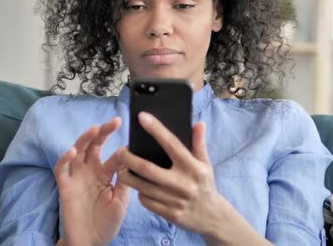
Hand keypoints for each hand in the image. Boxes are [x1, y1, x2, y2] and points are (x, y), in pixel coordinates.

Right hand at [54, 117, 128, 245]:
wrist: (90, 242)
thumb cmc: (107, 222)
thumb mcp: (121, 202)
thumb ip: (124, 182)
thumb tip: (132, 162)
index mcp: (107, 175)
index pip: (115, 157)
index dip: (123, 149)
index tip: (134, 140)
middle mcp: (91, 172)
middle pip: (95, 146)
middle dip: (103, 133)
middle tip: (114, 122)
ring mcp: (77, 177)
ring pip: (78, 152)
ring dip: (85, 139)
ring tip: (94, 129)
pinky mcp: (65, 186)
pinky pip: (62, 169)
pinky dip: (65, 158)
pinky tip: (72, 151)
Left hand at [117, 112, 227, 237]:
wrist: (213, 217)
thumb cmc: (205, 185)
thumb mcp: (205, 164)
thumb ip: (199, 144)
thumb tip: (199, 123)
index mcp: (192, 167)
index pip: (171, 144)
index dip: (156, 129)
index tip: (142, 117)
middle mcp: (183, 183)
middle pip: (147, 168)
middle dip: (129, 159)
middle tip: (120, 151)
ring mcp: (175, 200)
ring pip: (143, 187)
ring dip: (129, 177)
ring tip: (122, 168)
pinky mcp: (169, 214)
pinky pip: (146, 201)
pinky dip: (139, 193)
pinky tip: (138, 187)